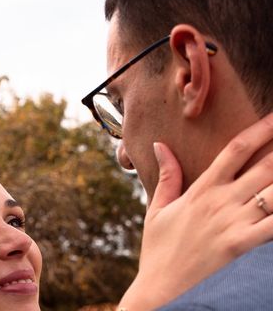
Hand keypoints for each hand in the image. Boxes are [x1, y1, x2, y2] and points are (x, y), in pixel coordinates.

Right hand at [119, 114, 272, 309]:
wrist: (161, 290)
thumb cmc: (159, 250)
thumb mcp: (157, 209)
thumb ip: (167, 176)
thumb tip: (160, 145)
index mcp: (201, 190)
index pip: (235, 150)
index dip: (259, 130)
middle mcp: (221, 202)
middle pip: (264, 166)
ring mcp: (234, 224)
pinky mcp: (243, 247)